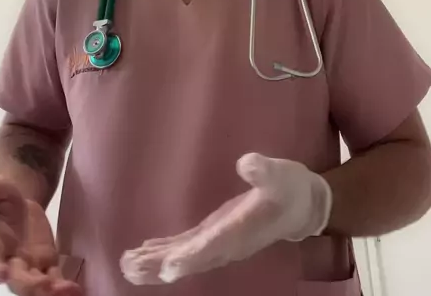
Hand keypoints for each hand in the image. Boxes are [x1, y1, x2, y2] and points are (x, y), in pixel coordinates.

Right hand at [0, 175, 81, 293]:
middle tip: (43, 286)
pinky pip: (55, 278)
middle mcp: (10, 262)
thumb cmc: (0, 197)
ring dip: (50, 291)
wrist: (17, 201)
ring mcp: (30, 266)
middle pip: (17, 280)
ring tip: (68, 291)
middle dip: (29, 286)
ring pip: (38, 284)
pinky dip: (64, 286)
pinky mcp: (47, 263)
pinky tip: (75, 290)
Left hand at [120, 154, 332, 284]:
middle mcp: (228, 243)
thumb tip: (247, 163)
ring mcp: (220, 242)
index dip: (190, 257)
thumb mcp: (282, 175)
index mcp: (242, 230)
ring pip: (185, 257)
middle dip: (161, 266)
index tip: (167, 268)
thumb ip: (265, 170)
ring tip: (127, 265)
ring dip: (156, 262)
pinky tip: (146, 252)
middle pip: (191, 259)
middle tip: (129, 269)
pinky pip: (188, 248)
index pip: (212, 246)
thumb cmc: (292, 188)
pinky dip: (166, 252)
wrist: (303, 207)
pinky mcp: (216, 235)